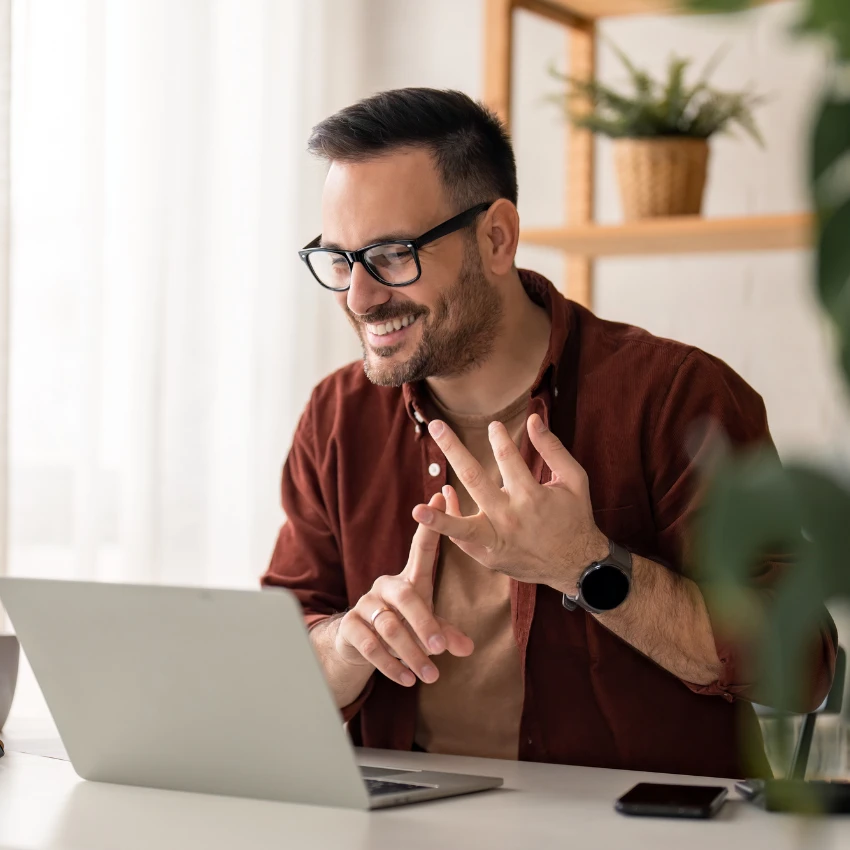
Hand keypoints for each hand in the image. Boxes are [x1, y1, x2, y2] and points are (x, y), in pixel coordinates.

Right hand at [333, 492, 473, 687]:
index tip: (439, 496)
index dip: (430, 525)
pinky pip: (369, 644)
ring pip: (388, 625)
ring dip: (410, 653)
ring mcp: (366, 604)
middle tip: (441, 648)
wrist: (356, 644)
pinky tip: (406, 679)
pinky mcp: (350, 625)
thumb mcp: (427, 626)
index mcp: (409, 579)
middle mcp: (386, 586)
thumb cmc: (401, 625)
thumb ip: (445, 633)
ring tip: (430, 675)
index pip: (421, 547)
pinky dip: (389, 664)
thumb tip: (467, 648)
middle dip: (425, 624)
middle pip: (406, 597)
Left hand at [412, 414, 607, 590]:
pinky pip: (462, 538)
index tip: (492, 426)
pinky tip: (443, 498)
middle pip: (474, 478)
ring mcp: (497, 540)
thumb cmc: (575, 517)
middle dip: (454, 449)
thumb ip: (552, 449)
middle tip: (437, 426)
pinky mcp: (489, 556)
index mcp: (532, 495)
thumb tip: (532, 419)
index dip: (498, 438)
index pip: (507, 457)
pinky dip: (449, 521)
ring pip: (461, 527)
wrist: (577, 566)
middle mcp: (510, 517)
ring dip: (438, 517)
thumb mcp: (574, 480)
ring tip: (416, 509)